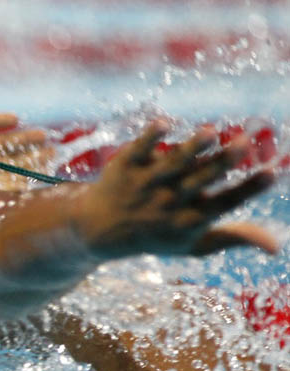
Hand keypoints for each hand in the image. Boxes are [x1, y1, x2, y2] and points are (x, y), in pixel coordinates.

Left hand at [77, 121, 277, 259]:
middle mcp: (169, 201)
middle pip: (200, 179)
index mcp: (190, 220)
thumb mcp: (194, 244)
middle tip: (244, 143)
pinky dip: (150, 138)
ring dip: (191, 148)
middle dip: (222, 162)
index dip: (247, 190)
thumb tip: (277, 247)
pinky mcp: (127, 165)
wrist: (99, 230)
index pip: (223, 204)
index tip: (271, 173)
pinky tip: (165, 123)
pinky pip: (140, 150)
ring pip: (172, 163)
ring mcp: (147, 182)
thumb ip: (234, 238)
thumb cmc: (156, 235)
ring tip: (210, 132)